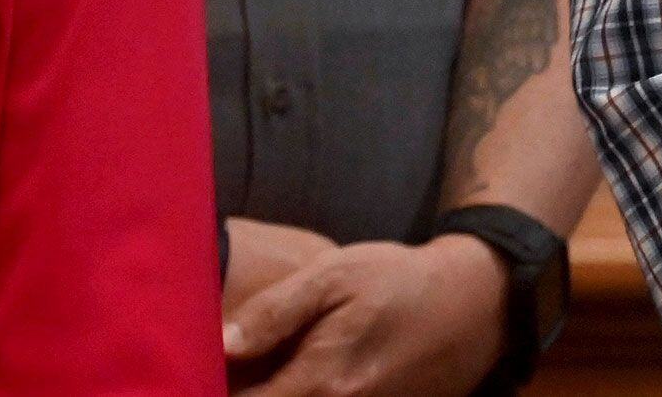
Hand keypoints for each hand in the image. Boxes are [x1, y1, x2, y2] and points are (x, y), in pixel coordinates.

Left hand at [225, 233, 507, 396]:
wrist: (471, 304)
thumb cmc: (396, 280)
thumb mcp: (334, 276)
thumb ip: (276, 311)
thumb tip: (219, 344)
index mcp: (320, 381)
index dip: (209, 391)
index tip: (190, 375)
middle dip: (241, 389)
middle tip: (215, 371)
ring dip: (272, 390)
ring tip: (257, 369)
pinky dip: (302, 394)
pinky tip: (292, 372)